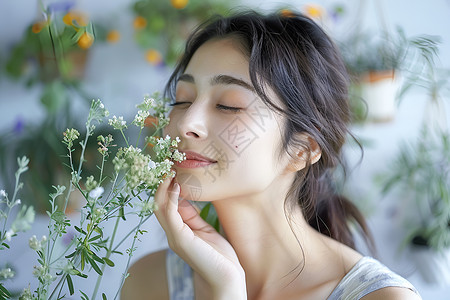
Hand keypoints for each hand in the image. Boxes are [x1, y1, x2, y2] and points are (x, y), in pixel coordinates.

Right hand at [154, 176, 246, 298]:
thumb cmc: (218, 256)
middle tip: (165, 161)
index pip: (165, 203)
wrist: (226, 279)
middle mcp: (172, 232)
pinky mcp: (180, 240)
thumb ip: (192, 215)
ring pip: (160, 206)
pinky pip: (169, 214)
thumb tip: (183, 195)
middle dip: (161, 182)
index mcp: (178, 230)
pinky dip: (170, 198)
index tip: (171, 166)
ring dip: (163, 186)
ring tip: (167, 168)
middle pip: (158, 202)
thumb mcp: (204, 229)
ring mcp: (174, 236)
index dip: (166, 184)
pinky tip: (174, 185)